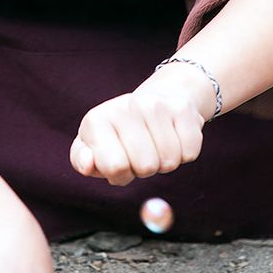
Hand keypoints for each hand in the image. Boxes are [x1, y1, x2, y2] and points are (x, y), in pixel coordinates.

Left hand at [69, 62, 214, 185]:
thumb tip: (88, 164)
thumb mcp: (94, 146)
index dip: (121, 174)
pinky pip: (189, 153)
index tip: (120, 160)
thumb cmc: (121, 132)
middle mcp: (125, 107)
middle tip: (141, 152)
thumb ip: (82, 160)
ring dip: (164, 162)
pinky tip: (174, 137)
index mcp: (97, 119)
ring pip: (169, 162)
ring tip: (156, 145)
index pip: (115, 167)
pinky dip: (184, 153)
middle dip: (144, 169)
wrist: (160, 98)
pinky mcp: (182, 109)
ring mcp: (155, 105)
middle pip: (145, 167)